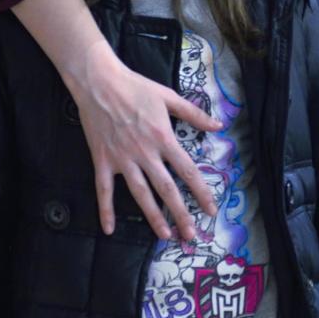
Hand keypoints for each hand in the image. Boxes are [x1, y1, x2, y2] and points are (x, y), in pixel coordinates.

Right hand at [71, 43, 220, 241]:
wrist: (99, 83)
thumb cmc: (136, 87)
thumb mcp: (169, 97)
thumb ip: (195, 114)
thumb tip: (219, 124)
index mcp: (164, 138)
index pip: (188, 171)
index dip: (201, 192)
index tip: (211, 209)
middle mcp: (145, 153)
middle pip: (167, 189)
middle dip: (180, 214)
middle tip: (191, 235)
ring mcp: (122, 159)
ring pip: (140, 194)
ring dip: (153, 216)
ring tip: (165, 235)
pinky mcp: (102, 160)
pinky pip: (104, 190)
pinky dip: (105, 210)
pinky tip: (108, 229)